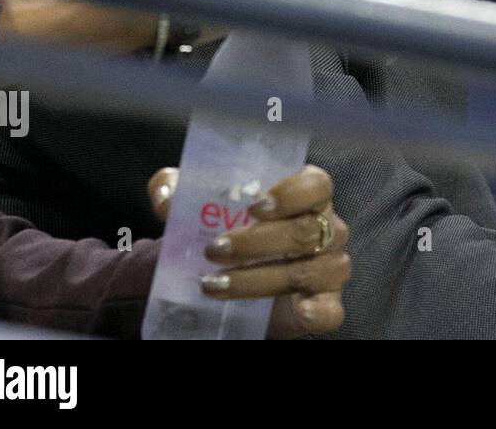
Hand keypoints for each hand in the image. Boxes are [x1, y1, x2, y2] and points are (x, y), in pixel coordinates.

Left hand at [149, 164, 349, 338]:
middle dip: (256, 242)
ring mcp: (330, 268)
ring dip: (259, 279)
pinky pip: (330, 310)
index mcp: (308, 196)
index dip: (292, 193)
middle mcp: (327, 229)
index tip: (254, 207)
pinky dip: (316, 310)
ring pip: (307, 271)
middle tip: (213, 250)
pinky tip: (296, 309)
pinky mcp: (326, 305)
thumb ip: (178, 189)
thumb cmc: (230, 233)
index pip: (317, 185)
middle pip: (306, 230)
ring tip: (215, 285)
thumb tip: (165, 193)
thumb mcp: (199, 206)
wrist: (235, 283)